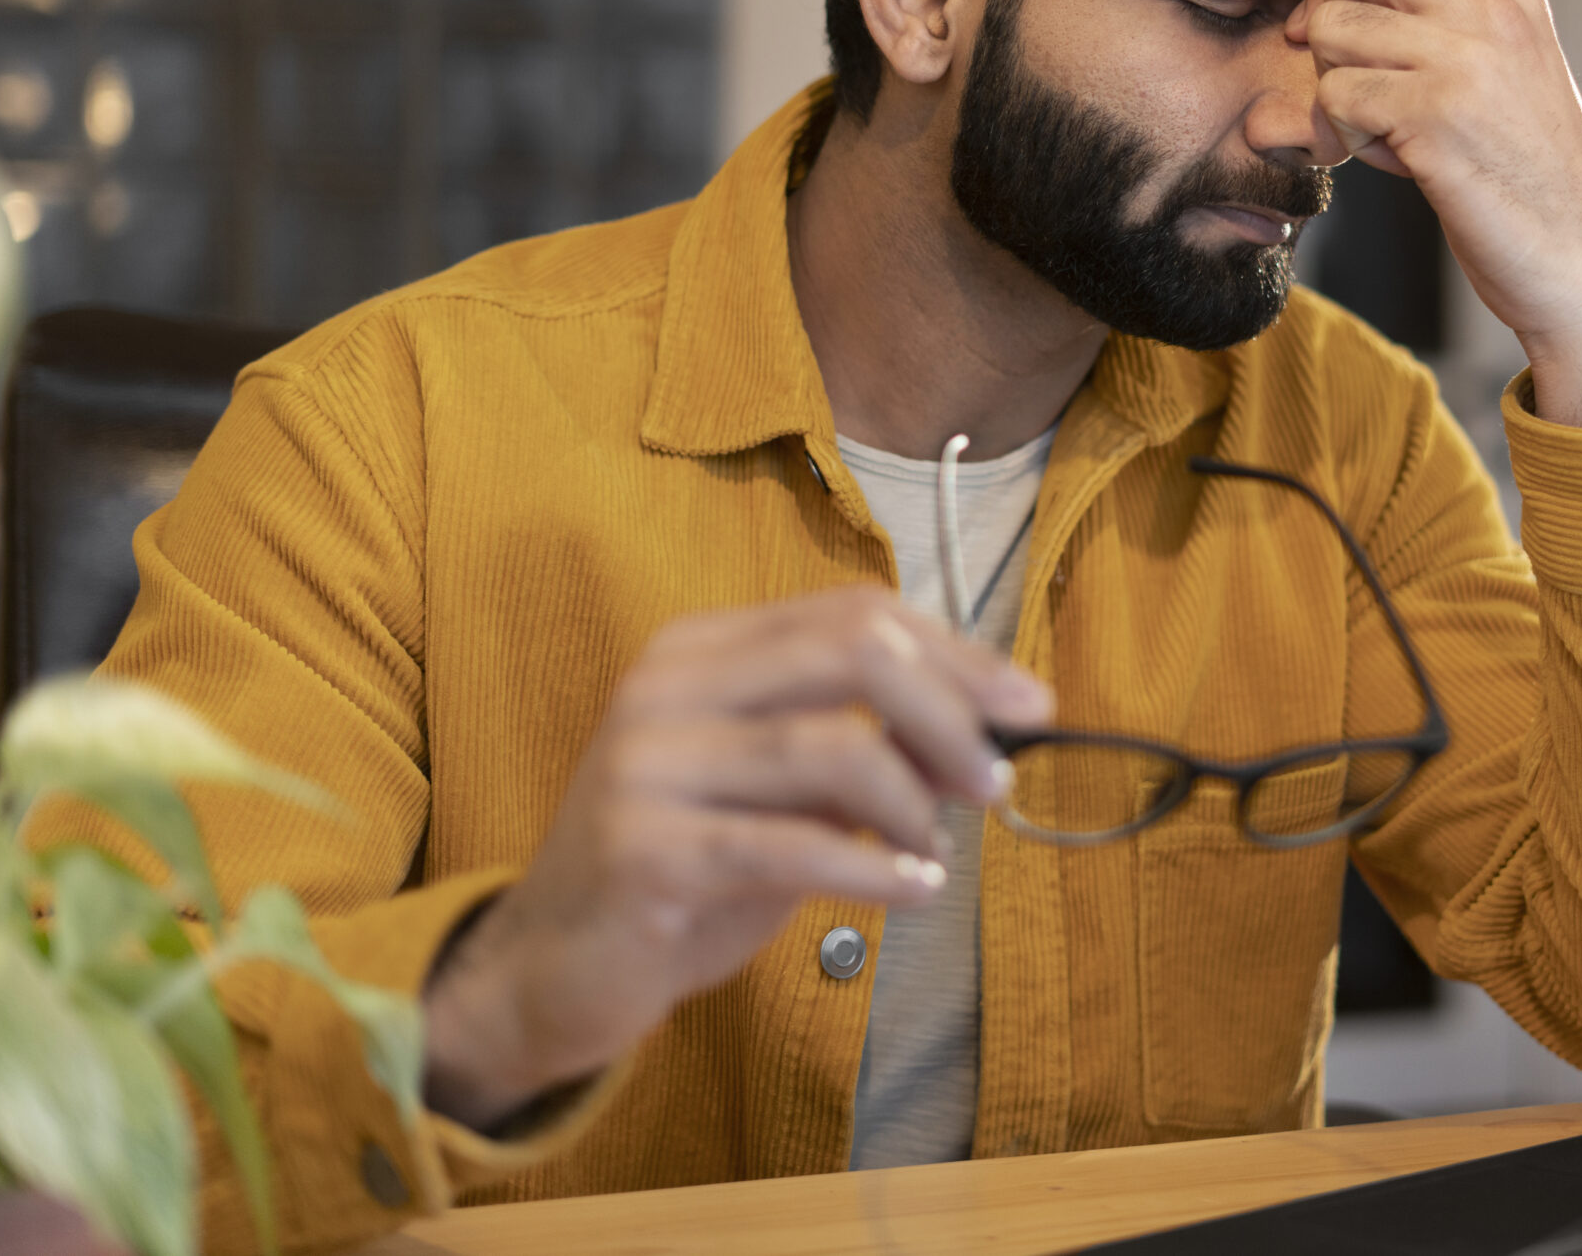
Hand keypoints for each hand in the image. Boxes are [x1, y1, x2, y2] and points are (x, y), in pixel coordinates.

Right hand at [418, 588, 1050, 1128]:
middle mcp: (667, 685)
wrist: (552, 968)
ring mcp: (648, 764)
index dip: (956, 654)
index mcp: (699, 648)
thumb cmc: (687, 870)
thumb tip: (990, 731)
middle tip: (997, 780)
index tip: (1030, 706)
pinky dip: (877, 868)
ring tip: (939, 850)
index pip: (854, 613)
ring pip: (834, 747)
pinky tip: (918, 892)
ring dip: (916, 803)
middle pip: (852, 653)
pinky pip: (794, 845)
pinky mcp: (645, 852)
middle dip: (950, 711)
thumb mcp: (779, 794)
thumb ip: (862, 748)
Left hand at [1297, 0, 1581, 429]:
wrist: (1580, 263)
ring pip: (1331, 28)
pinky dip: (1342, 135)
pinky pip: (1334, 96)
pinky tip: (1390, 162)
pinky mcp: (1438, 115)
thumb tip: (1315, 10)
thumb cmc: (1523, 179)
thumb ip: (1433, 27)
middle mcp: (1493, 8)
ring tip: (1384, 132)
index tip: (1359, 39)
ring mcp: (1468, 58)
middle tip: (1350, 76)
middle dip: (1327, 10)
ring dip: (1335, 88)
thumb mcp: (1497, 75)